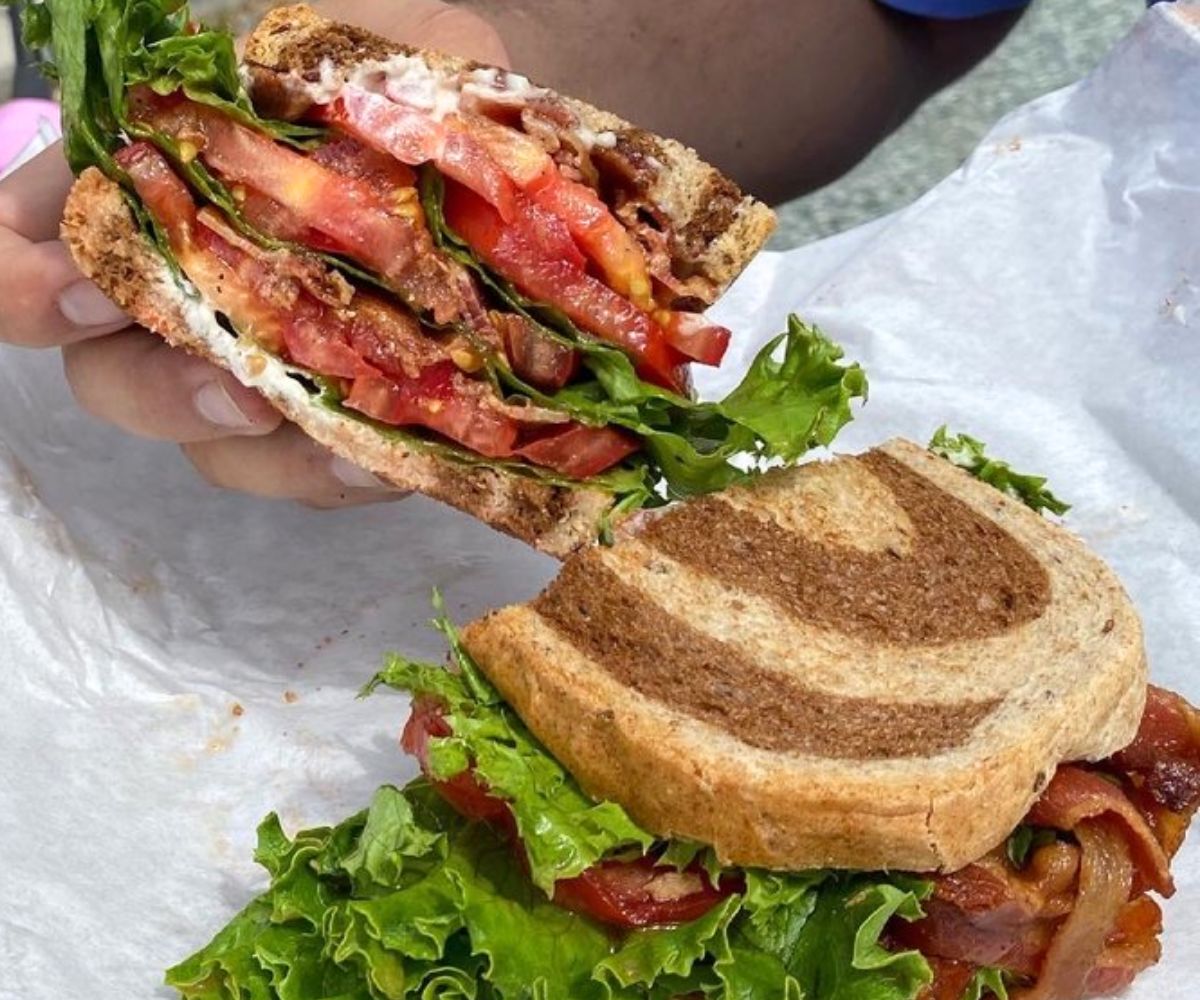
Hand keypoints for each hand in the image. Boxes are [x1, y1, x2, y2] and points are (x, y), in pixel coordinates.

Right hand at [0, 0, 507, 507]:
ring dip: (255, 447)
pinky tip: (381, 456)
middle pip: (108, 373)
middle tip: (226, 381)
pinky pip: (307, 473)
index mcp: (161, 194)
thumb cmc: (418, 98)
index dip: (28, 277)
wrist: (508, 172)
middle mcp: (191, 293)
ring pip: (210, 442)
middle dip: (150, 389)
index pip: (43, 238)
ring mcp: (262, 370)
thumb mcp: (365, 53)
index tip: (84, 293)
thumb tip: (253, 96)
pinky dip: (336, 470)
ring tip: (326, 434)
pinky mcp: (332, 425)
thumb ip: (290, 70)